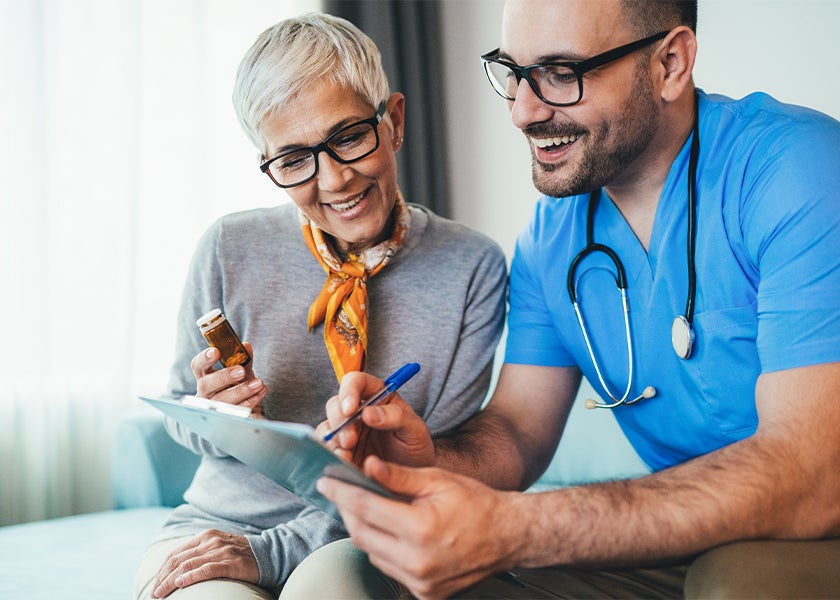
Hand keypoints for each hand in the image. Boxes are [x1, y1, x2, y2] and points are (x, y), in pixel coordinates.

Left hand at [151, 529, 259, 597]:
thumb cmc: (240, 554)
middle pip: (178, 560)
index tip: (155, 584)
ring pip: (188, 565)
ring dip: (171, 581)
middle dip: (162, 578)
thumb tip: (178, 569)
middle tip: (154, 594)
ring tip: (161, 594)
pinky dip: (191, 576)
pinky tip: (180, 584)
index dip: (162, 570)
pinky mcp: (230, 562)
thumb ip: (200, 552)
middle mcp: (211, 541)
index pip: (176, 553)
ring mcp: (221, 551)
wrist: (268, 553)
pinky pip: (206, 569)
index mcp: (205, 536)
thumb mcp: (218, 547)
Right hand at [191, 342, 266, 412]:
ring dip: (242, 390)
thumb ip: (242, 358)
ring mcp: (214, 406)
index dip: (204, 359)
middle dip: (224, 377)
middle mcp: (206, 392)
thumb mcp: (240, 369)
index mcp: (205, 375)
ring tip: (259, 383)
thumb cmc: (237, 383)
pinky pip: (238, 410)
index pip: (198, 366)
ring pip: (223, 400)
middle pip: (206, 384)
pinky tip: (261, 391)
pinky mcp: (227, 417)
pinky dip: (252, 400)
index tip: (216, 351)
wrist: (244, 406)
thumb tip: (246, 346)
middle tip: (241, 371)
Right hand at [316, 371, 434, 467]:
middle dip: (339, 420)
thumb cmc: (416, 448)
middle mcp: (359, 410)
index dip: (349, 391)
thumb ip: (396, 416)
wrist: (413, 478)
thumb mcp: (415, 429)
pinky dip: (332, 454)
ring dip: (334, 439)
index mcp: (378, 396)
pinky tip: (345, 462)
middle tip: (350, 439)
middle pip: (336, 404)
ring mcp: (348, 430)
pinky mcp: (341, 450)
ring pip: (327, 426)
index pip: (357, 382)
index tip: (350, 409)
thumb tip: (369, 412)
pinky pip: (327, 448)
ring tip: (348, 455)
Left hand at [317, 456, 518, 598]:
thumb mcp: (438, 480)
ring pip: (372, 553)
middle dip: (347, 510)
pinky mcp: (424, 594)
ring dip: (364, 529)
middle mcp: (417, 562)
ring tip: (367, 507)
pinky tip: (390, 530)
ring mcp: (420, 582)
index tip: (326, 481)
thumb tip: (367, 466)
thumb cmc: (478, 504)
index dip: (341, 492)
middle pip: (361, 533)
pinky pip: (389, 568)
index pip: (365, 507)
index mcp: (420, 529)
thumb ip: (398, 476)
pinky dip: (382, 548)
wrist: (509, 536)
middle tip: (341, 491)